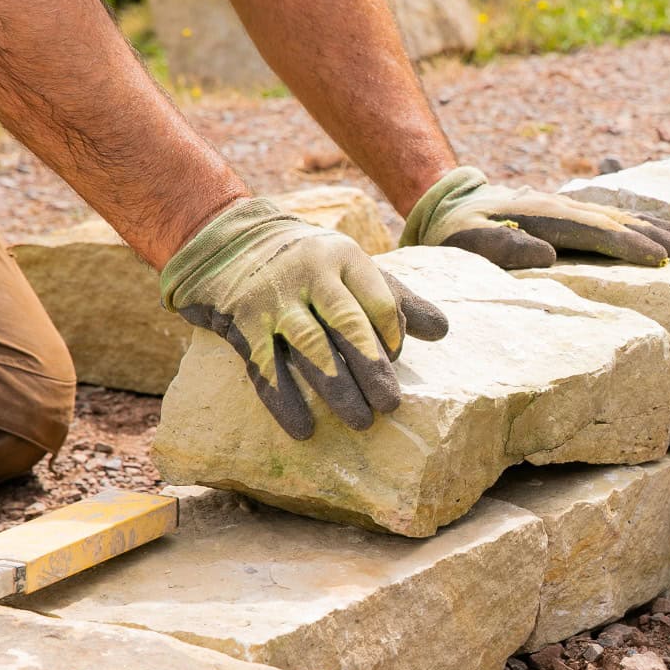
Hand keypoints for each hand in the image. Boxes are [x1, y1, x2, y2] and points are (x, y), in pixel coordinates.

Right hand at [161, 199, 447, 439]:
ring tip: (361, 421)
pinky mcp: (242, 322)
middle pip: (349, 325)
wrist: (226, 240)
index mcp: (345, 258)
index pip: (381, 302)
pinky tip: (304, 429)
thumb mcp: (351, 266)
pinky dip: (285, 401)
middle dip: (373, 370)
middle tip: (391, 406)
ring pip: (312, 347)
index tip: (395, 359)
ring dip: (337, 388)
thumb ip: (396, 299)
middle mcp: (310, 274)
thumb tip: (442, 331)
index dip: (393, 336)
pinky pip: (267, 367)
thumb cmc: (307, 262)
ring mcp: (274, 298)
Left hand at [400, 166, 669, 268]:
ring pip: (621, 217)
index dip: (629, 245)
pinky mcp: (570, 213)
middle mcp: (563, 207)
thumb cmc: (456, 233)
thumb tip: (546, 253)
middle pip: (618, 221)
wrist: (449, 206)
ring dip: (656, 229)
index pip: (595, 231)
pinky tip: (660, 235)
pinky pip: (612, 219)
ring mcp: (569, 207)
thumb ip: (501, 246)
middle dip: (656, 236)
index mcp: (543, 216)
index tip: (660, 259)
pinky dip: (641, 226)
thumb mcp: (467, 241)